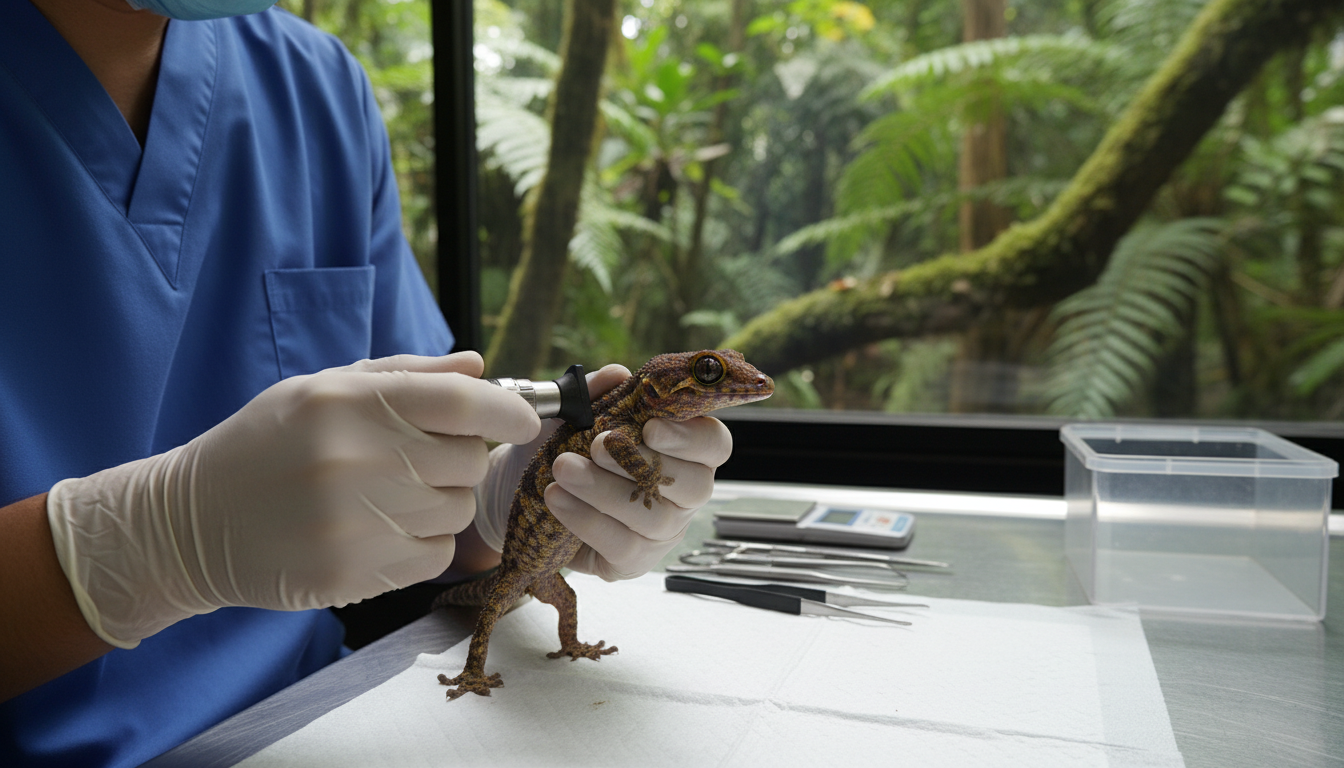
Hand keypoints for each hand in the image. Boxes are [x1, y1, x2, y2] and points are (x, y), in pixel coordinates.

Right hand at [46, 352, 538, 648]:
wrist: (194, 523)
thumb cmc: (267, 444)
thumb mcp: (322, 389)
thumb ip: (407, 376)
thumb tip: (480, 368)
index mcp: (347, 403)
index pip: (463, 403)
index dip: (508, 411)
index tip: (524, 420)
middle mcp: (354, 460)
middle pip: (469, 461)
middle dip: (458, 457)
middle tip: (417, 459)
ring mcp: (354, 523)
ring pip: (458, 510)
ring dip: (441, 501)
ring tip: (389, 494)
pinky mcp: (354, 575)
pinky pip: (436, 554)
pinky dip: (422, 543)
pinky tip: (378, 530)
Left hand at [475, 364, 733, 581]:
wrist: (529, 489)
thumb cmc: (570, 447)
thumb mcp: (577, 413)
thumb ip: (597, 392)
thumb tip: (615, 374)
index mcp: (684, 450)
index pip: (715, 444)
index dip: (690, 437)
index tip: (650, 426)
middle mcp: (684, 493)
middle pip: (694, 485)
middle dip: (643, 462)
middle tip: (598, 444)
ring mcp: (663, 531)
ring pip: (653, 517)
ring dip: (604, 490)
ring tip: (562, 469)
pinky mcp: (633, 560)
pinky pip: (622, 546)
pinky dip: (586, 520)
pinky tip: (558, 499)